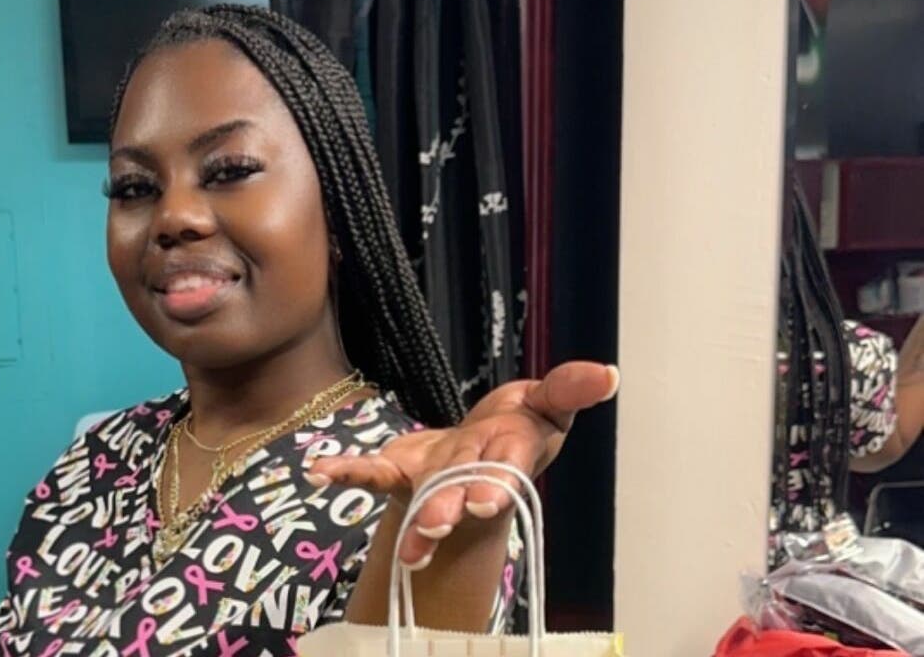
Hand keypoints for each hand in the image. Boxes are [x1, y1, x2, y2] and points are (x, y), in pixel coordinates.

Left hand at [306, 361, 618, 565]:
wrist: (481, 444)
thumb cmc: (519, 424)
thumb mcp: (549, 400)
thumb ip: (570, 388)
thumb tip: (607, 374)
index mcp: (510, 456)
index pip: (506, 470)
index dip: (496, 484)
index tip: (485, 499)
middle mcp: (472, 476)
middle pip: (460, 492)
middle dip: (448, 508)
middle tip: (435, 525)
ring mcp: (435, 479)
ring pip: (423, 500)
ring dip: (416, 523)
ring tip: (403, 550)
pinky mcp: (403, 471)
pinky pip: (372, 472)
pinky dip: (345, 470)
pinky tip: (318, 470)